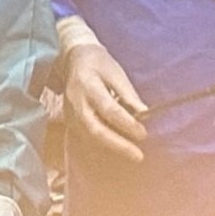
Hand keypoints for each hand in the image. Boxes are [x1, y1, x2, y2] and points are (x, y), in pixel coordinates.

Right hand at [61, 18, 148, 163]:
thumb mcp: (116, 72)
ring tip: (132, 153)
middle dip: (118, 145)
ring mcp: (70, 114)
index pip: (108, 109)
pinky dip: (104, 144)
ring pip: (90, 137)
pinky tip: (119, 148)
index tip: (143, 133)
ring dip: (112, 147)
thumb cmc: (98, 63)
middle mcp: (76, 103)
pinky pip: (87, 137)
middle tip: (138, 156)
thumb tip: (144, 114)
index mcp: (88, 85)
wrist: (72, 59)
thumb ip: (128, 94)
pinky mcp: (71, 121)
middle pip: (96, 129)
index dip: (126, 123)